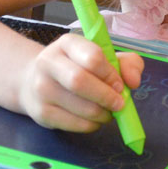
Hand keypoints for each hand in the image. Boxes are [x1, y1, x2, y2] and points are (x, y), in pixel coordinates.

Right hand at [17, 33, 143, 131]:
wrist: (34, 81)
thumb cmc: (78, 67)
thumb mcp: (104, 57)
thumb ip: (127, 63)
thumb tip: (133, 82)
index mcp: (67, 43)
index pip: (92, 57)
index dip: (111, 74)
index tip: (120, 85)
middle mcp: (48, 62)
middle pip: (80, 81)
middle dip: (106, 96)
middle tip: (119, 104)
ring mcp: (42, 88)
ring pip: (80, 107)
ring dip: (102, 114)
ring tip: (108, 112)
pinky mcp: (41, 112)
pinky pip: (74, 124)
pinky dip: (92, 125)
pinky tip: (94, 120)